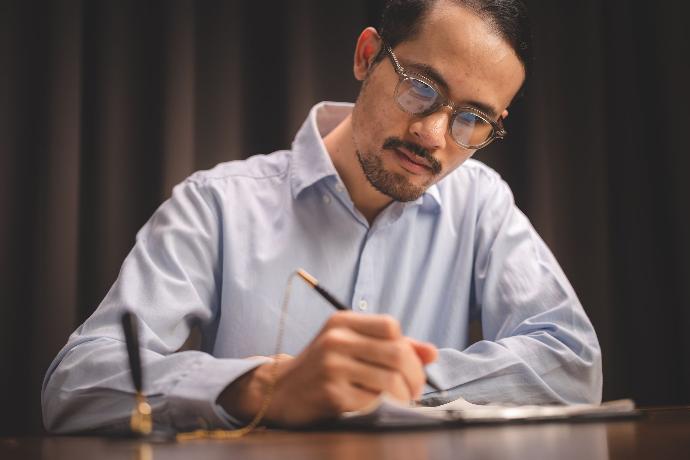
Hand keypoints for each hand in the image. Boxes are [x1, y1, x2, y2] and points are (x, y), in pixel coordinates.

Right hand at [218, 311, 436, 425]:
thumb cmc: (324, 367)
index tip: (408, 366)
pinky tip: (378, 409)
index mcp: (342, 321)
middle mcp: (336, 339)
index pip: (391, 326)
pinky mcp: (331, 394)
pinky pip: (373, 403)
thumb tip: (432, 353)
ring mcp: (332, 366)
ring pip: (390, 381)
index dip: (408, 348)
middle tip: (413, 391)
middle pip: (396, 354)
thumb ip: (390, 346)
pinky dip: (383, 409)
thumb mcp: (350, 346)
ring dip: (403, 397)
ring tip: (400, 402)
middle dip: (414, 377)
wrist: (279, 391)